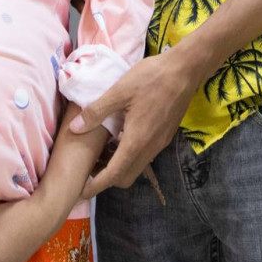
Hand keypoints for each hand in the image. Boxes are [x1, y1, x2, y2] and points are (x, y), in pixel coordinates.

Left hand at [69, 51, 198, 197]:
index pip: (114, 175)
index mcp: (137, 141)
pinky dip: (129, 155)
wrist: (186, 70)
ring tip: (101, 151)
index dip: (95, 186)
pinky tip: (120, 136)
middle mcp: (150, 148)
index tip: (80, 192)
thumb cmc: (151, 78)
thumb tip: (75, 129)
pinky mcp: (165, 135)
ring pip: (136, 167)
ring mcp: (160, 143)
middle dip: (105, 179)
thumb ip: (97, 111)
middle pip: (126, 176)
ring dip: (118, 166)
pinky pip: (144, 155)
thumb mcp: (119, 91)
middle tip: (88, 167)